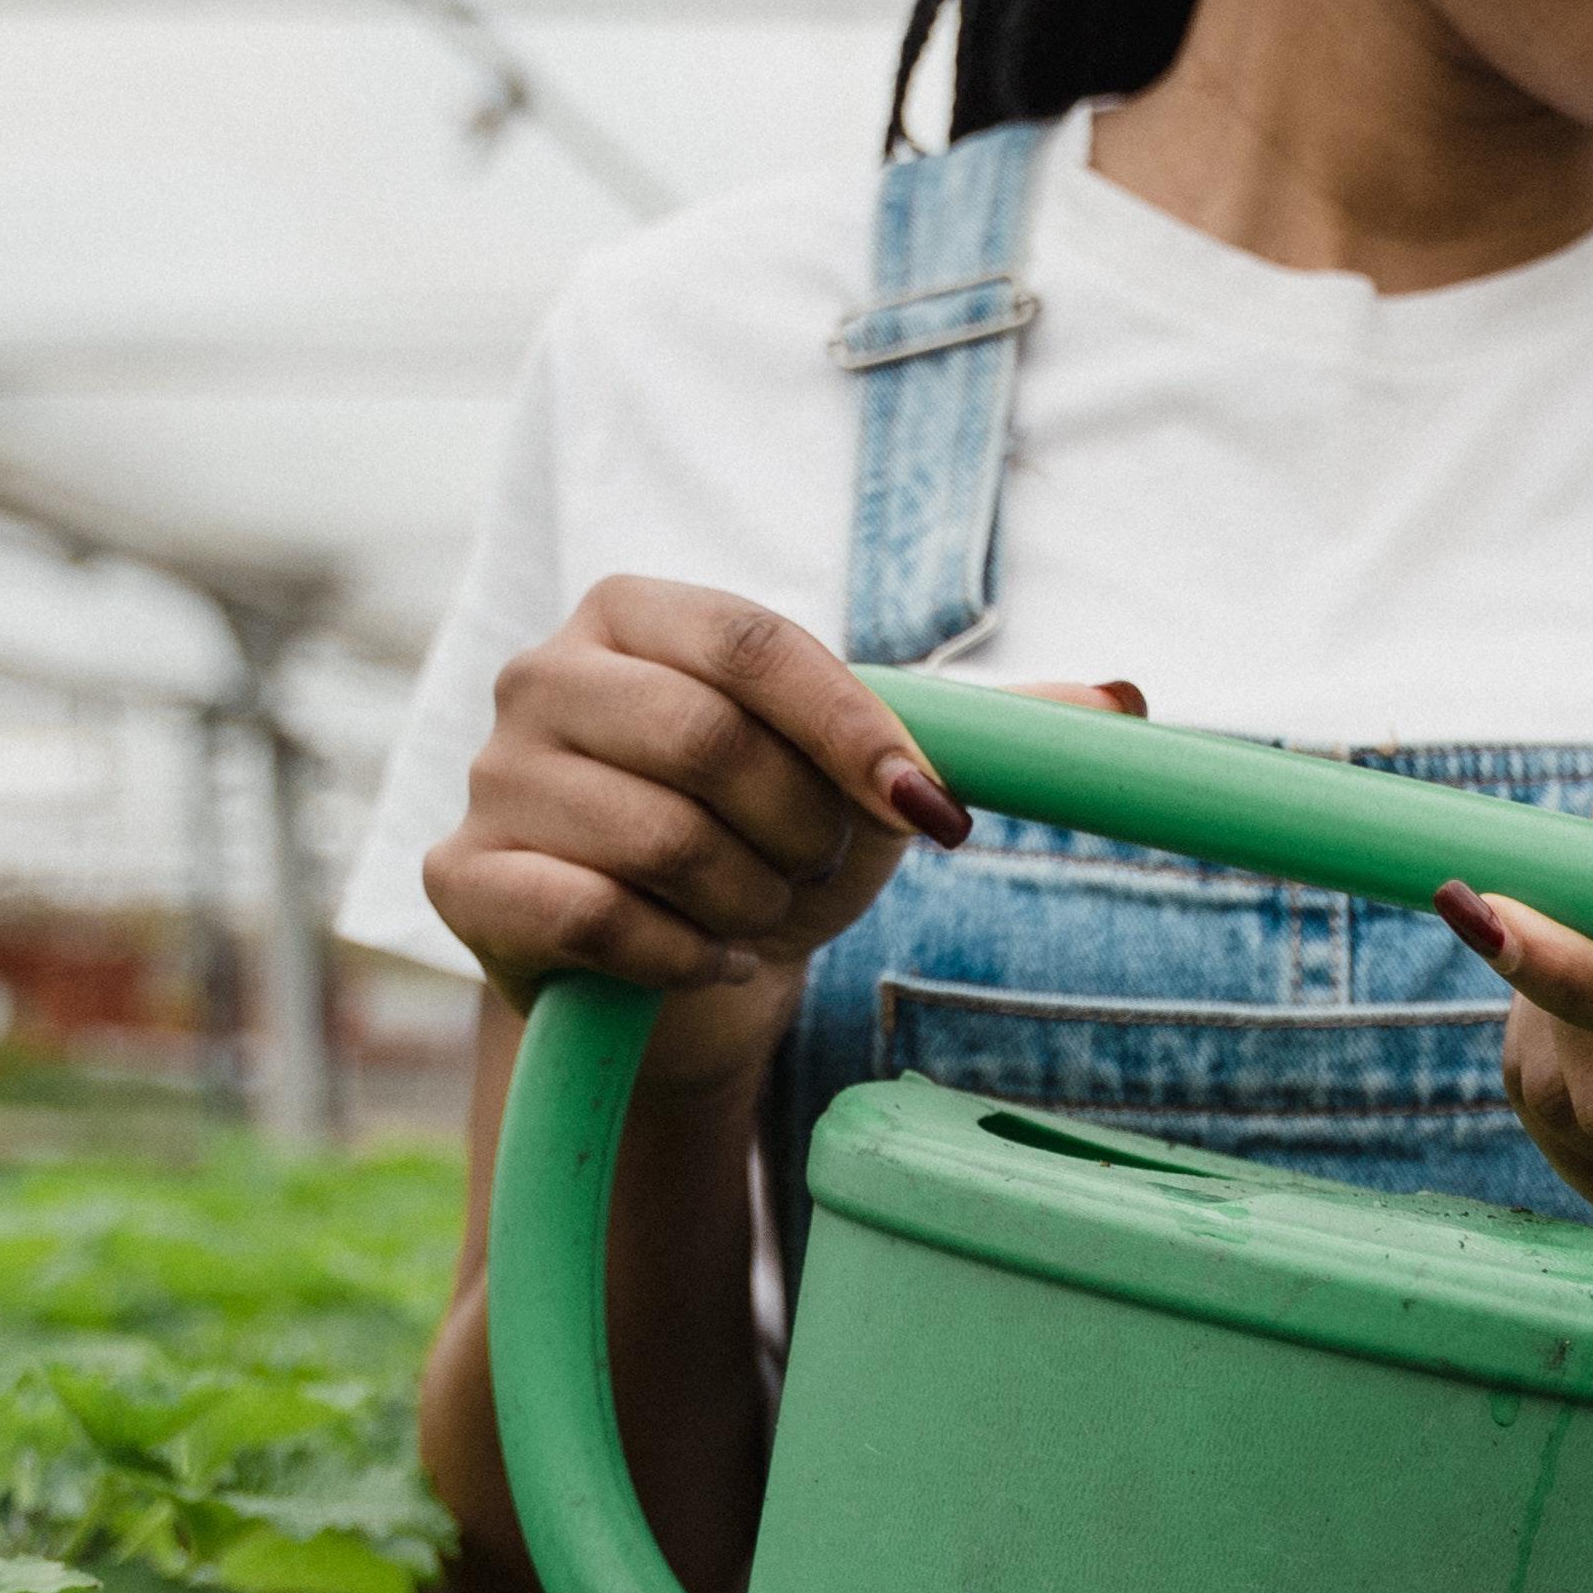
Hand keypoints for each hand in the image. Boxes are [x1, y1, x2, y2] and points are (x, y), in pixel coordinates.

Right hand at [423, 580, 1144, 1080]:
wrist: (685, 980)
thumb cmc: (777, 849)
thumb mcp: (880, 781)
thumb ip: (984, 736)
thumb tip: (1129, 704)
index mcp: (640, 612)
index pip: (758, 646)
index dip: (857, 735)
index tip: (932, 815)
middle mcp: (544, 673)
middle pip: (708, 742)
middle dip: (800, 834)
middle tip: (809, 872)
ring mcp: (491, 775)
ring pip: (660, 838)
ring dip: (749, 902)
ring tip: (753, 913)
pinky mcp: (462, 880)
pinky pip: (597, 917)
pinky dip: (685, 957)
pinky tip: (706, 962)